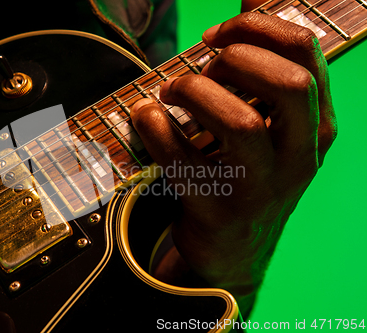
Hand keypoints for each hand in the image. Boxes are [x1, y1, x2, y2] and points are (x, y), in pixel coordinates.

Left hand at [131, 12, 335, 314]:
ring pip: (239, 123)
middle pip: (286, 84)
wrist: (235, 250)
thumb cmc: (246, 172)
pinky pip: (183, 161)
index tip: (215, 35)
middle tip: (201, 68)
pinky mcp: (219, 210)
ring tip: (171, 92)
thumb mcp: (270, 124)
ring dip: (194, 93)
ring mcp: (261, 188)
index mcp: (317, 125)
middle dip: (234, 60)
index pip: (305, 51)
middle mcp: (299, 156)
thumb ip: (263, 65)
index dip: (256, 27)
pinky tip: (146, 116)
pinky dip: (156, 128)